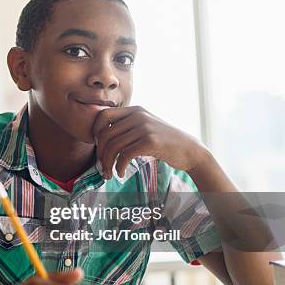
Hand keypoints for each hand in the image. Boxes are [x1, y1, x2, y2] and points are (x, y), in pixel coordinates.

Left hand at [92, 106, 208, 178]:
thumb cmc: (163, 142)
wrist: (189, 150)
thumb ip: (126, 127)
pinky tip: (121, 173)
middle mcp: (138, 115)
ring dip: (108, 163)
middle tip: (102, 166)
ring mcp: (144, 127)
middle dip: (100, 153)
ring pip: (114, 146)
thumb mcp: (145, 127)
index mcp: (134, 110)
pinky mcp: (150, 141)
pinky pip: (125, 155)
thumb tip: (99, 138)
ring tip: (109, 174)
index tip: (99, 146)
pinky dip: (119, 167)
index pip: (103, 115)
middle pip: (105, 134)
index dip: (95, 131)